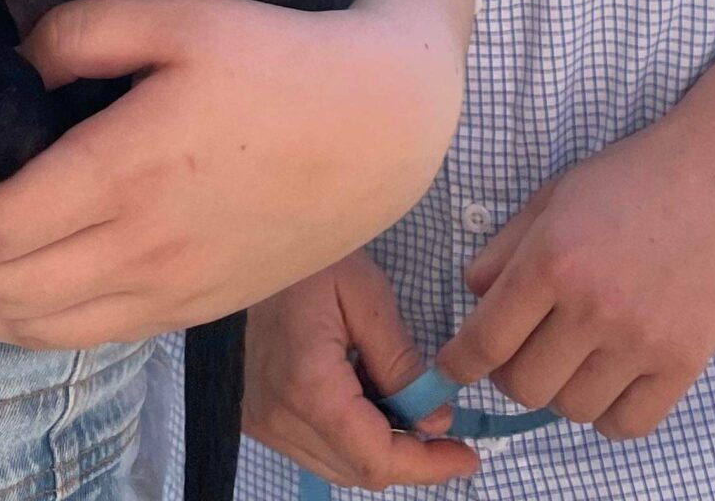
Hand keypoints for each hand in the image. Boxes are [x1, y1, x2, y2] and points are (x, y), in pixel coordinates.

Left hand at [0, 0, 457, 345]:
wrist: (380, 129)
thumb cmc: (277, 57)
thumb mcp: (179, 16)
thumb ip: (81, 34)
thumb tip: (14, 63)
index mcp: (123, 171)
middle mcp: (138, 247)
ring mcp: (168, 289)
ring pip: (38, 330)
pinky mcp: (194, 308)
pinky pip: (89, 338)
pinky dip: (28, 327)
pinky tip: (12, 293)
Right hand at [245, 255, 477, 487]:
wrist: (246, 245)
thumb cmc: (308, 258)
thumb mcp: (365, 293)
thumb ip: (400, 360)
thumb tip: (436, 421)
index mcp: (310, 388)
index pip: (376, 458)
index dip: (427, 467)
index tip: (468, 456)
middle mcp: (280, 418)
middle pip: (359, 470)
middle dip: (411, 459)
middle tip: (448, 435)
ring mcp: (263, 422)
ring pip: (338, 466)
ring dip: (381, 450)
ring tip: (409, 411)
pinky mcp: (258, 417)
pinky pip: (316, 449)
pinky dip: (352, 439)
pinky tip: (370, 403)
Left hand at [434, 114, 714, 440]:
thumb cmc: (628, 180)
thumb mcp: (552, 197)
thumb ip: (504, 249)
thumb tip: (472, 298)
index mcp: (551, 260)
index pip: (485, 341)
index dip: (457, 364)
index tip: (451, 369)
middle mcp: (592, 306)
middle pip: (524, 387)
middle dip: (510, 374)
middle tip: (522, 351)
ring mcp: (640, 340)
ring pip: (573, 410)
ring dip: (562, 391)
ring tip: (573, 358)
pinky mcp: (684, 363)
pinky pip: (629, 425)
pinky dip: (610, 414)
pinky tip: (611, 380)